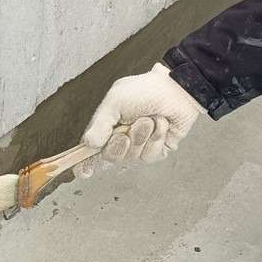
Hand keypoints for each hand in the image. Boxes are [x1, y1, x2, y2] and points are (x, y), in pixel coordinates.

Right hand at [76, 63, 204, 177]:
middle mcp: (122, 137)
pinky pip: (150, 156)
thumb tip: (88, 144)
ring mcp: (140, 145)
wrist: (177, 90)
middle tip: (125, 132)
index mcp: (108, 125)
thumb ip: (100, 123)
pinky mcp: (157, 150)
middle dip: (119, 144)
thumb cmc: (145, 90)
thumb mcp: (115, 101)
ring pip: (132, 157)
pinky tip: (161, 125)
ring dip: (141, 136)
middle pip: (111, 156)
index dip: (85, 162)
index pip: (91, 149)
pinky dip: (155, 139)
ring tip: (149, 119)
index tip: (83, 172)